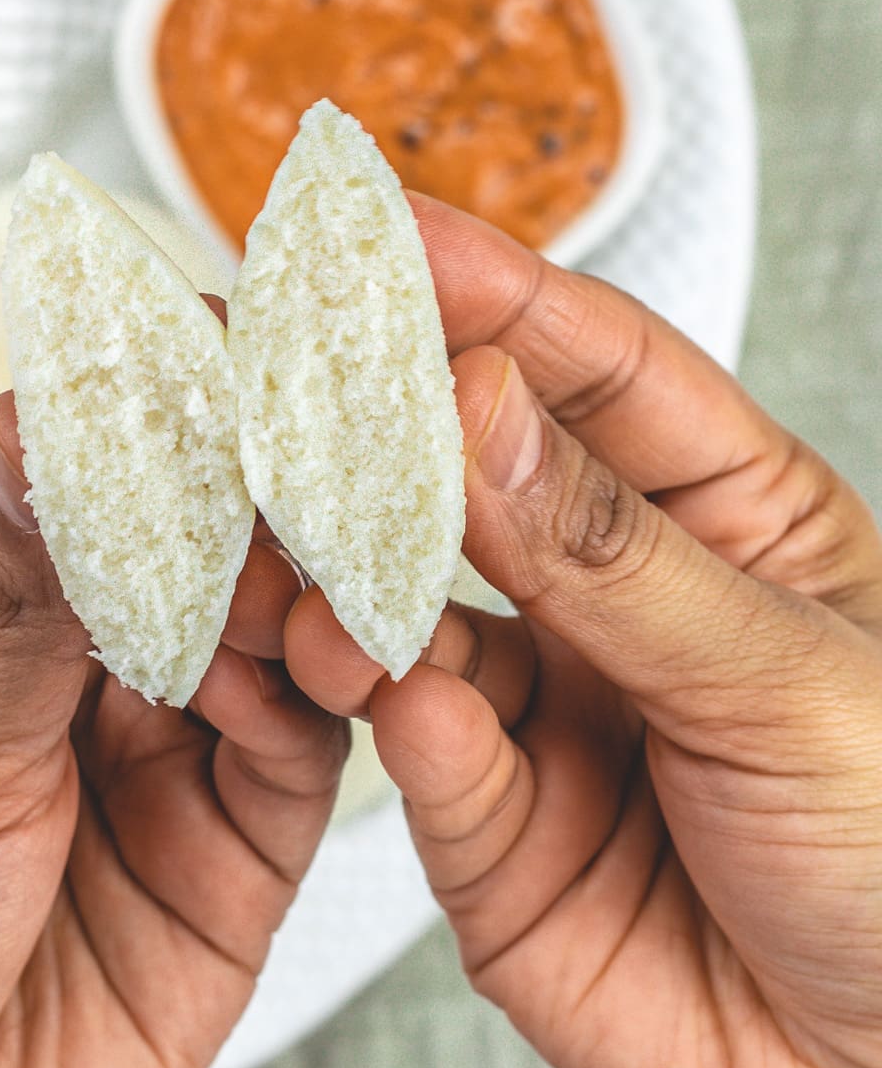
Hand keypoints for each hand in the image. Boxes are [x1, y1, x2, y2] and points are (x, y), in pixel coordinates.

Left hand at [0, 394, 343, 1067]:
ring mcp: (170, 740)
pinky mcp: (238, 842)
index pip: (88, 435)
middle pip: (210, 517)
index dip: (171, 382)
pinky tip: (314, 687)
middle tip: (320, 455)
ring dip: (307, 597)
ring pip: (283, 622)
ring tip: (304, 595)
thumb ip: (22, 599)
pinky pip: (317, 746)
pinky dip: (334, 707)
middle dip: (266, 486)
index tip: (250, 342)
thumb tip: (72, 421)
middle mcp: (86, 646)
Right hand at [286, 194, 881, 1067]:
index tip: (382, 240)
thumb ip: (610, 551)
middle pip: (473, 473)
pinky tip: (399, 705)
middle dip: (378, 424)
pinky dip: (394, 720)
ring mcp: (546, 710)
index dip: (488, 293)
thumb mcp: (786, 678)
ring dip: (358, 582)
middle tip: (282, 379)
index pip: (592, 368)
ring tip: (328, 574)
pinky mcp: (489, 828)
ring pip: (412, 608)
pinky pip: (417, 751)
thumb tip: (468, 402)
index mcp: (727, 516)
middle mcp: (617, 598)